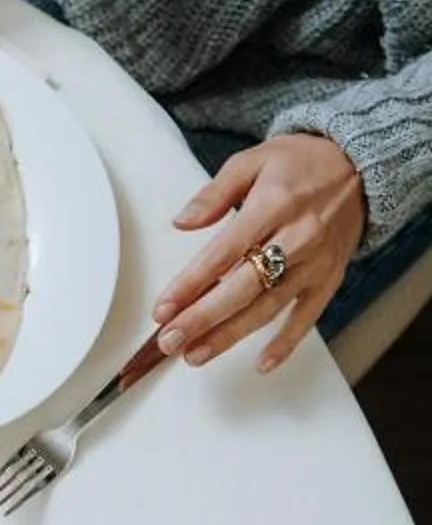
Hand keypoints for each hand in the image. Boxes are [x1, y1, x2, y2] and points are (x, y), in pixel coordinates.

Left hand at [153, 133, 366, 372]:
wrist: (361, 165)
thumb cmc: (302, 162)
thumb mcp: (253, 160)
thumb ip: (215, 193)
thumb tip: (182, 222)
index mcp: (273, 206)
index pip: (223, 252)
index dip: (190, 284)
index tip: (163, 308)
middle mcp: (297, 238)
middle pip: (242, 287)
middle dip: (202, 318)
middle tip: (170, 341)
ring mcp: (315, 263)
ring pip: (268, 308)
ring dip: (229, 336)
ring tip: (195, 354)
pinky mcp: (330, 279)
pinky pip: (308, 317)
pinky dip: (286, 343)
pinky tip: (262, 364)